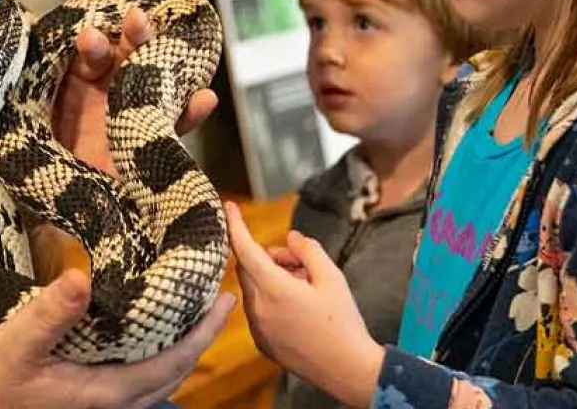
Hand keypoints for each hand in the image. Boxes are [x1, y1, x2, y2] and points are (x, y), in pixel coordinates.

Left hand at [0, 8, 217, 174]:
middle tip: (137, 23)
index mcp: (67, 78)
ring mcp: (124, 121)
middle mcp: (101, 93)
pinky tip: (203, 99)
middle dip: (135, 37)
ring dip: (168, 67)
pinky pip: (170, 130)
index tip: (88, 33)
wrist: (15, 217)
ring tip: (176, 51)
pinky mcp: (140, 154)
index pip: (86, 46)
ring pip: (153, 85)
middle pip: (127, 56)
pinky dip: (189, 113)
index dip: (91, 35)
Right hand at [0, 270, 235, 408]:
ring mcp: (98, 407)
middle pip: (173, 371)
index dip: (204, 331)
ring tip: (188, 312)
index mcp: (107, 391)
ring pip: (156, 379)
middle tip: (216, 298)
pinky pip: (135, 380)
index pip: (174, 360)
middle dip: (200, 336)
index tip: (226, 297)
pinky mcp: (83, 403)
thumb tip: (82, 279)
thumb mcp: (11, 344)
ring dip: (179, 347)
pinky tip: (140, 334)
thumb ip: (50, 314)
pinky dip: (152, 357)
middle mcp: (112, 405)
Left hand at [224, 201, 382, 407]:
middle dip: (269, 257)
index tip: (229, 207)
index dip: (235, 225)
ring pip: (253, 290)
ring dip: (270, 279)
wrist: (348, 370)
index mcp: (274, 289)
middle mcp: (258, 309)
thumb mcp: (332, 277)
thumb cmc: (343, 322)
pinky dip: (270, 300)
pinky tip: (298, 309)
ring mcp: (257, 329)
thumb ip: (308, 250)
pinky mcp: (262, 343)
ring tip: (305, 288)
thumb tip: (290, 238)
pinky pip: (257, 311)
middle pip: (249, 269)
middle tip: (300, 263)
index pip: (245, 249)